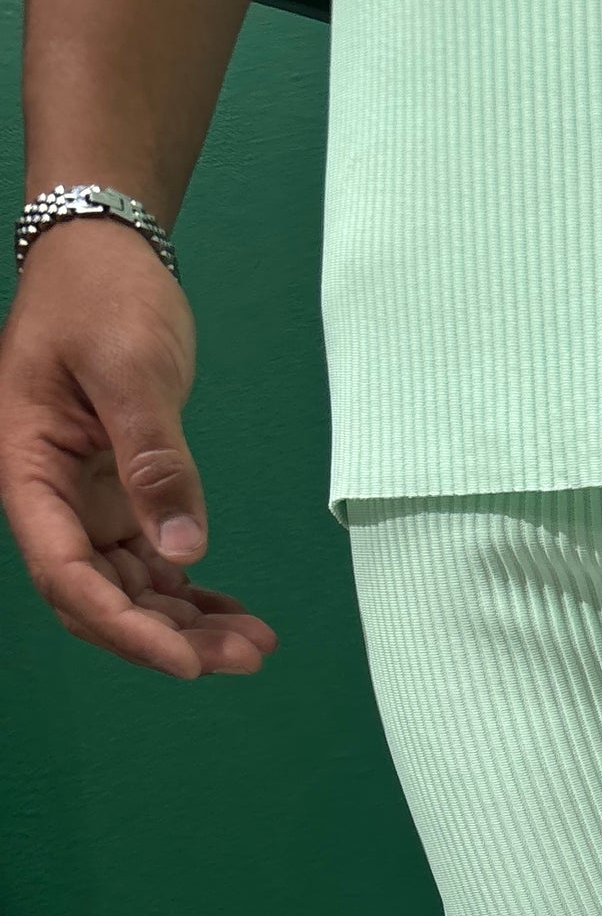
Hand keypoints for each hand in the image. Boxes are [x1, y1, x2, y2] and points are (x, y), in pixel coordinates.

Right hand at [0, 216, 274, 676]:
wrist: (104, 253)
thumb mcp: (132, 371)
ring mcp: (86, 503)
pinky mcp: (119, 498)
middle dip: (168, 638)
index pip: (65, 572)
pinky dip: (192, 595)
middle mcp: (51, 499)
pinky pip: (151, 564)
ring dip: (189, 625)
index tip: (184, 661)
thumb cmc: (103, 296)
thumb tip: (183, 547)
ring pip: (130, 590)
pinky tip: (236, 616)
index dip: (123, 627)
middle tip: (245, 658)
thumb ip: (155, 460)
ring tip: (256, 646)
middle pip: (100, 596)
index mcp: (29, 469)